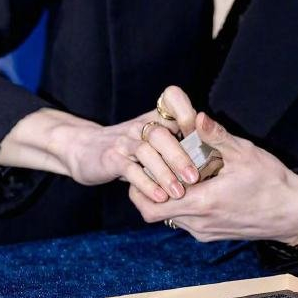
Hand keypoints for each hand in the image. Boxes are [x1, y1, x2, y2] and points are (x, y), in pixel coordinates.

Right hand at [48, 85, 200, 202]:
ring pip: (147, 151)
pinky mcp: (111, 157)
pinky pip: (129, 169)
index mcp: (156, 116)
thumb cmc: (130, 149)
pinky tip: (159, 197)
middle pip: (162, 133)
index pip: (174, 100)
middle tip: (196, 177)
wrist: (84, 149)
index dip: (189, 115)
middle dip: (181, 155)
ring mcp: (124, 140)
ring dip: (165, 173)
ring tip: (180, 193)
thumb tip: (212, 159)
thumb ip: (179, 144)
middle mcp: (141, 124)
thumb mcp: (153, 140)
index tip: (205, 140)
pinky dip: (146, 183)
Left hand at [129, 112, 297, 242]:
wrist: (294, 213)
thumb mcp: (245, 153)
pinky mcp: (213, 234)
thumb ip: (217, 136)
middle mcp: (199, 223)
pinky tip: (194, 183)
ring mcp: (205, 232)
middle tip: (155, 164)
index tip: (148, 163)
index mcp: (203, 203)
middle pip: (155, 213)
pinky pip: (185, 222)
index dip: (142, 185)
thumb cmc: (271, 182)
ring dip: (166, 196)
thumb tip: (196, 117)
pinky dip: (181, 204)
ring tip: (175, 170)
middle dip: (149, 189)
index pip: (152, 206)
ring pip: (169, 218)